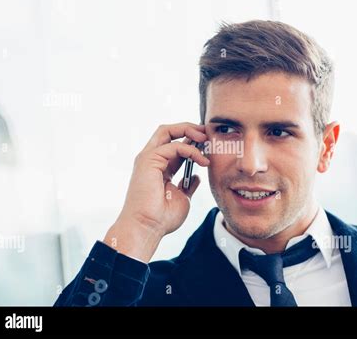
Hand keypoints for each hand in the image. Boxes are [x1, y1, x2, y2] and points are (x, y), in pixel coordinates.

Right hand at [104, 122, 208, 261]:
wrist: (147, 228)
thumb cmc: (161, 218)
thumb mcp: (182, 198)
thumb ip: (188, 185)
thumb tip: (196, 176)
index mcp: (159, 168)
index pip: (175, 144)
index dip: (191, 140)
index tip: (208, 143)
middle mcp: (151, 160)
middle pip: (168, 131)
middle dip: (188, 127)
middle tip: (207, 132)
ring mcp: (148, 158)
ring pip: (167, 131)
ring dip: (189, 131)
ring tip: (206, 138)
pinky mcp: (148, 160)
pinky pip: (173, 146)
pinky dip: (190, 149)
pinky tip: (201, 159)